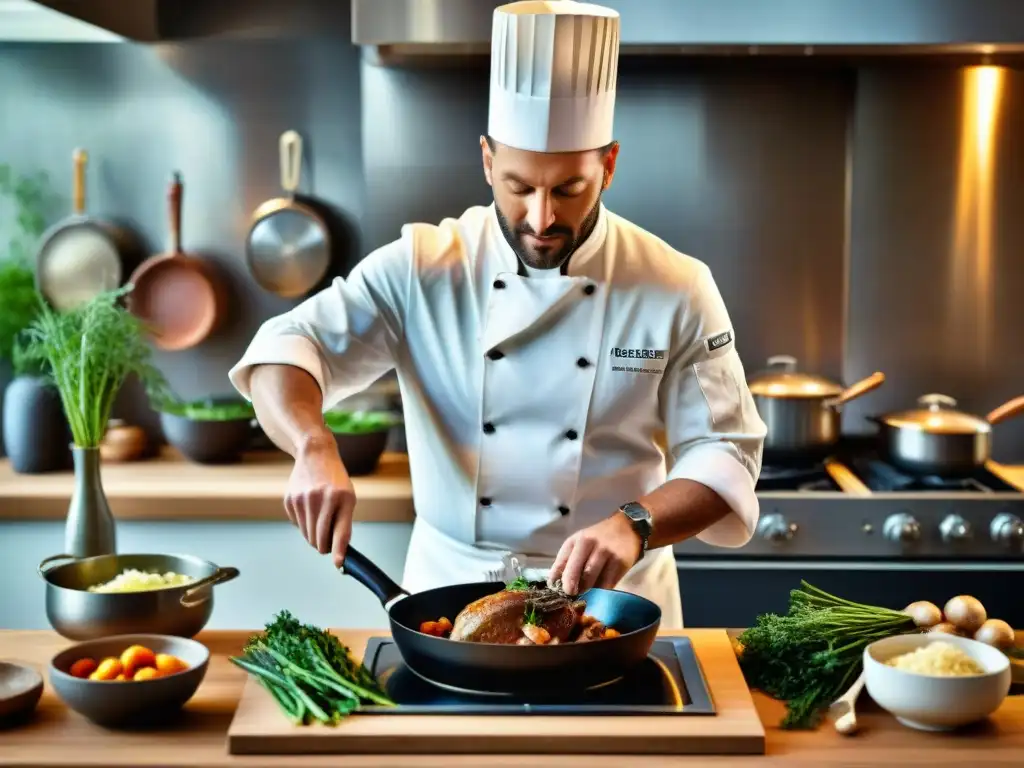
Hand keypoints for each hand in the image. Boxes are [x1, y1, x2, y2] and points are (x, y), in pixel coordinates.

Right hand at [284, 437, 355, 568]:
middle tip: (328, 540)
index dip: (338, 551)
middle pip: (320, 539)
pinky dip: (304, 524)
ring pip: (307, 535)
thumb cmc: (335, 480)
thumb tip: (337, 550)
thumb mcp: (348, 497)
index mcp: (341, 498)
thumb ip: (344, 522)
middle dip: (324, 545)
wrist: (315, 454)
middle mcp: (321, 499)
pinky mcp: (290, 500)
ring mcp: (303, 499)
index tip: (338, 564)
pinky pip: (297, 525)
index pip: (340, 531)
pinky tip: (308, 508)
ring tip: (319, 520)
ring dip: (314, 536)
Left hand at [548, 512, 641, 594]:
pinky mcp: (621, 563)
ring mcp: (608, 553)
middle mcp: (592, 544)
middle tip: (571, 595)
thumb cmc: (598, 539)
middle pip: (578, 572)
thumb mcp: (579, 543)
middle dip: (571, 588)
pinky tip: (599, 592)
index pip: (562, 563)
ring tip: (584, 594)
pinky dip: (601, 592)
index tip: (556, 589)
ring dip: (586, 591)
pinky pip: (608, 584)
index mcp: (578, 540)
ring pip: (593, 580)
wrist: (627, 528)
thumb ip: (566, 560)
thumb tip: (553, 582)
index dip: (557, 579)